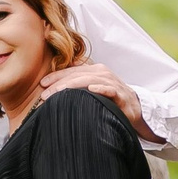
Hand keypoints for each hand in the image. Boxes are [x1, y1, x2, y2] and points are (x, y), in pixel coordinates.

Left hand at [36, 60, 155, 139]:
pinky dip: (101, 88)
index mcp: (94, 70)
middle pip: (77, 75)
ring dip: (72, 86)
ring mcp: (112, 82)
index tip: (42, 84)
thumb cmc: (110, 99)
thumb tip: (58, 85)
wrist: (135, 107)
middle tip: (44, 95)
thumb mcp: (93, 88)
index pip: (71, 71)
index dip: (56, 76)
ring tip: (58, 93)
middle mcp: (102, 73)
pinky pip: (110, 89)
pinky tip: (90, 90)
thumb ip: (78, 84)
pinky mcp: (121, 94)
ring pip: (89, 80)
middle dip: (59, 84)